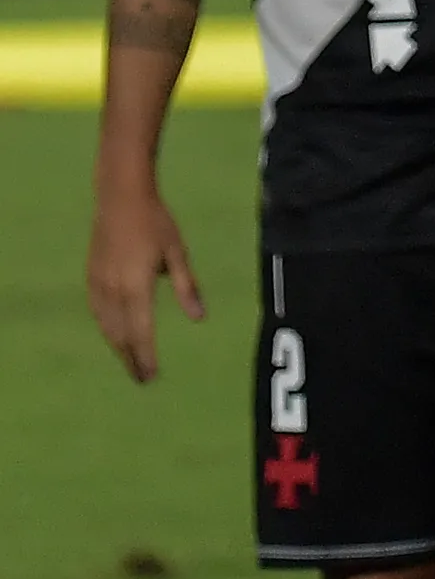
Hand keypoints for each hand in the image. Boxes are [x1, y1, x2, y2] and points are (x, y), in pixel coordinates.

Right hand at [86, 179, 201, 383]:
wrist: (120, 199)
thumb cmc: (156, 223)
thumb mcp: (177, 253)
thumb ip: (186, 287)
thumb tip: (199, 318)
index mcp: (136, 287)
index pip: (141, 332)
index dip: (146, 357)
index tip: (151, 376)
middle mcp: (113, 291)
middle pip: (121, 336)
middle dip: (131, 359)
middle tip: (143, 379)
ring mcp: (98, 285)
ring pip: (106, 327)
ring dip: (118, 347)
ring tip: (131, 362)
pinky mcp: (91, 278)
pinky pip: (97, 313)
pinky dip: (107, 330)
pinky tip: (115, 335)